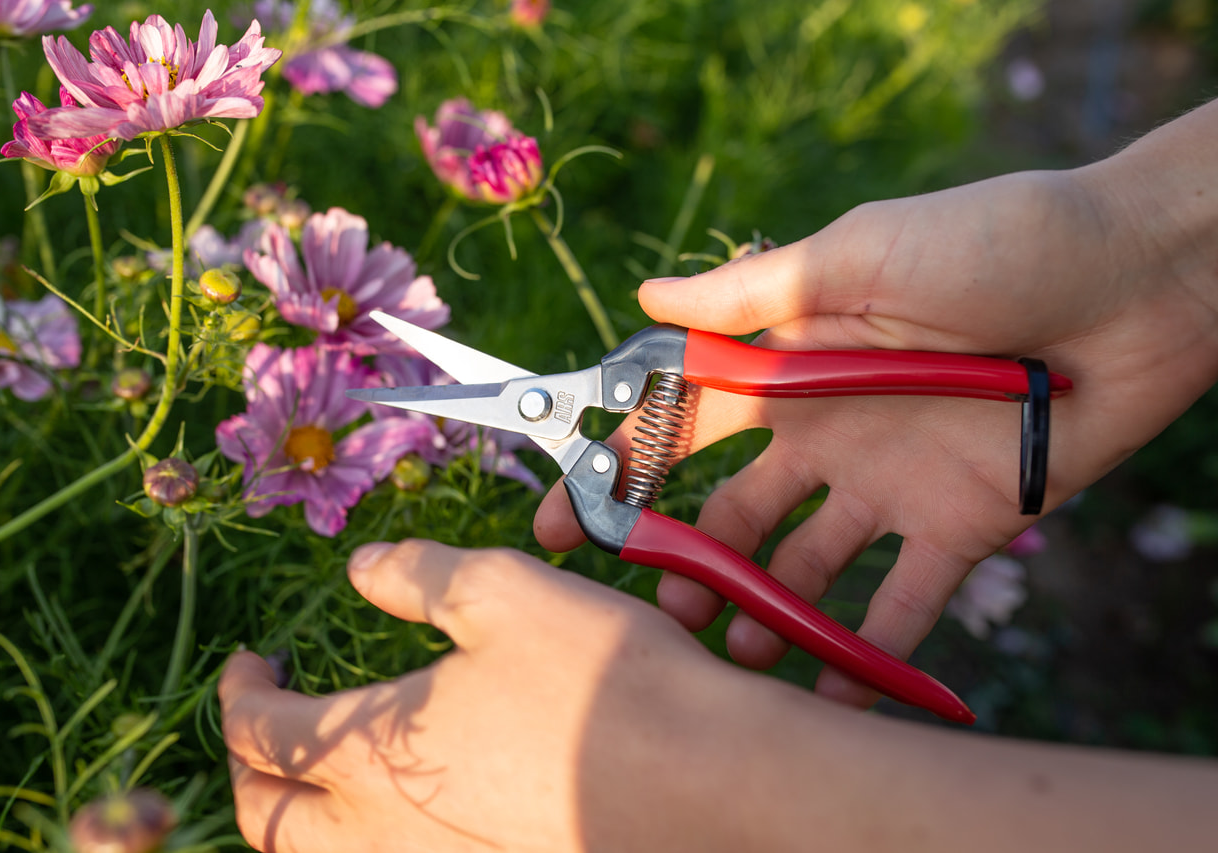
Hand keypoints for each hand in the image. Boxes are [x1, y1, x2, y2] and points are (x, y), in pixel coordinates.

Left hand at [219, 540, 781, 852]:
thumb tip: (362, 567)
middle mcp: (385, 831)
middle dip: (245, 772)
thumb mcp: (500, 593)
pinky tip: (410, 802)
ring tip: (322, 773)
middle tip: (262, 727)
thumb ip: (417, 575)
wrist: (702, 782)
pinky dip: (365, 840)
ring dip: (298, 818)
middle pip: (265, 822)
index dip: (239, 692)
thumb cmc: (597, 679)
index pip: (258, 732)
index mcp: (371, 751)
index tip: (253, 661)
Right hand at [536, 133, 1217, 707]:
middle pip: (737, 513)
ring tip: (741, 646)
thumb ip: (753, 293)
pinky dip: (870, 652)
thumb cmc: (993, 242)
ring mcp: (891, 483)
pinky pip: (905, 601)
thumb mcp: (858, 256)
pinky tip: (831, 691)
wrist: (1133, 281)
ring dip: (767, 612)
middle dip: (688, 560)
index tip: (567, 516)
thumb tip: (646, 298)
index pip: (687, 426)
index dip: (624, 470)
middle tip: (663, 606)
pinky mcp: (961, 524)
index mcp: (793, 368)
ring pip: (808, 567)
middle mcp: (829, 432)